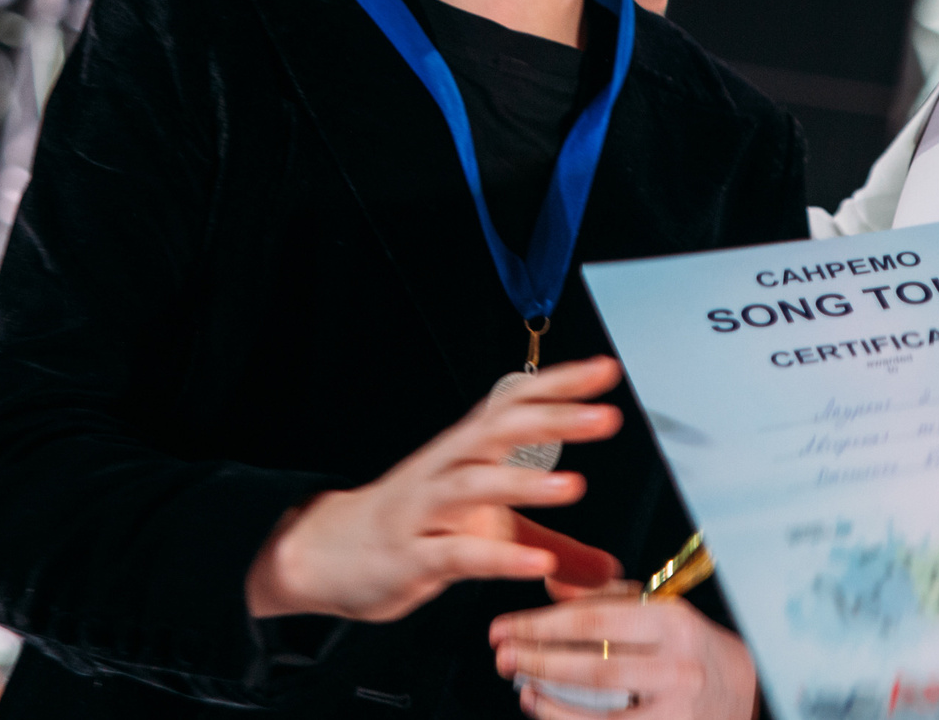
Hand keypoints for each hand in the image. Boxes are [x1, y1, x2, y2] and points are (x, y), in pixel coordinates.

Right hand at [246, 357, 627, 620]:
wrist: (331, 552)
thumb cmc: (416, 527)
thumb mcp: (490, 533)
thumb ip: (550, 545)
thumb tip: (607, 568)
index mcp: (467, 451)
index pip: (514, 402)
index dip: (559, 384)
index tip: (605, 370)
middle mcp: (447, 469)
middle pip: (499, 431)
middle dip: (553, 420)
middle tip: (604, 417)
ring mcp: (426, 511)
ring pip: (473, 486)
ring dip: (524, 484)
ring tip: (574, 486)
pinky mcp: (413, 556)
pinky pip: (456, 554)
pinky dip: (496, 558)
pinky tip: (535, 562)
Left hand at [491, 592, 756, 719]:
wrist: (745, 690)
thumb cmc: (692, 647)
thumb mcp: (656, 609)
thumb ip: (605, 596)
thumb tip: (550, 584)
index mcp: (672, 620)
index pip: (593, 620)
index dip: (540, 625)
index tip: (505, 627)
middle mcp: (677, 665)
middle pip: (590, 666)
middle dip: (536, 661)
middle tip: (502, 656)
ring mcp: (676, 709)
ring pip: (596, 708)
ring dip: (547, 698)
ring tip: (520, 685)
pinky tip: (544, 708)